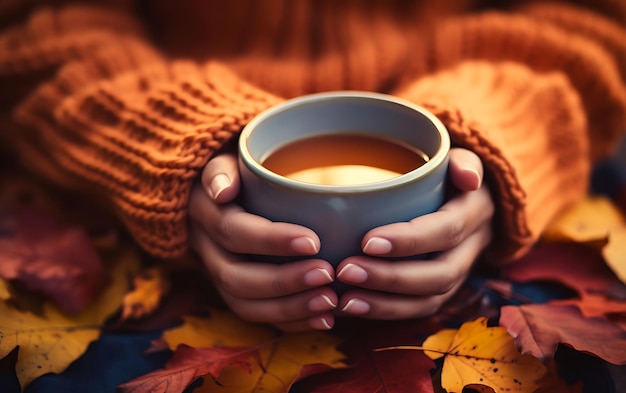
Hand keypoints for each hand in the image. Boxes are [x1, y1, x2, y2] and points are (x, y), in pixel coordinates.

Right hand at [188, 153, 337, 331]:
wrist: (221, 188)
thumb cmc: (238, 168)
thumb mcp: (226, 157)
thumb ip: (222, 168)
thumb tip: (222, 190)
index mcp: (205, 212)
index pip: (233, 231)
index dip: (270, 240)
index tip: (314, 241)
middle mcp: (206, 249)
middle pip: (236, 277)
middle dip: (283, 281)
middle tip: (327, 274)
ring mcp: (218, 273)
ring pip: (244, 303)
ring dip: (288, 308)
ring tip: (330, 301)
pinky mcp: (234, 291)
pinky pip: (255, 316)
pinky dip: (290, 322)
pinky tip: (323, 319)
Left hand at [335, 148, 493, 319]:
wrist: (464, 195)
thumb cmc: (447, 172)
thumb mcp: (457, 157)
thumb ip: (462, 161)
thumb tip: (468, 177)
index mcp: (476, 211)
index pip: (447, 231)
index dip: (410, 241)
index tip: (366, 242)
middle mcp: (474, 247)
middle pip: (440, 274)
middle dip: (391, 277)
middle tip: (346, 270)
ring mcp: (460, 272)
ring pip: (430, 300)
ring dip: (386, 304)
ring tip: (345, 299)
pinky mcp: (442, 289)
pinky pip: (418, 309)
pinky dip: (385, 312)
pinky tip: (350, 307)